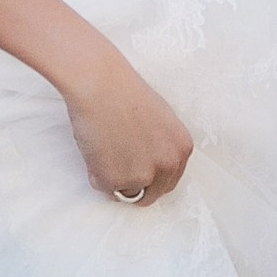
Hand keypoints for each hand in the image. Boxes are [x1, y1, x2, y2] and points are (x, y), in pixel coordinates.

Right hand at [59, 48, 193, 205]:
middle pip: (151, 194)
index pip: (169, 181)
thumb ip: (161, 146)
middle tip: (116, 164)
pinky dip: (95, 173)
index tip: (136, 169)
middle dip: (134, 185)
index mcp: (181, 149)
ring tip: (104, 146)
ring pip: (125, 193)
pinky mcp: (116, 180)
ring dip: (113, 178)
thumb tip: (149, 164)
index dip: (150, 178)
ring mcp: (143, 175)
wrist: (99, 82)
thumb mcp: (159, 119)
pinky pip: (103, 187)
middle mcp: (168, 165)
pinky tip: (95, 146)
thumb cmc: (122, 91)